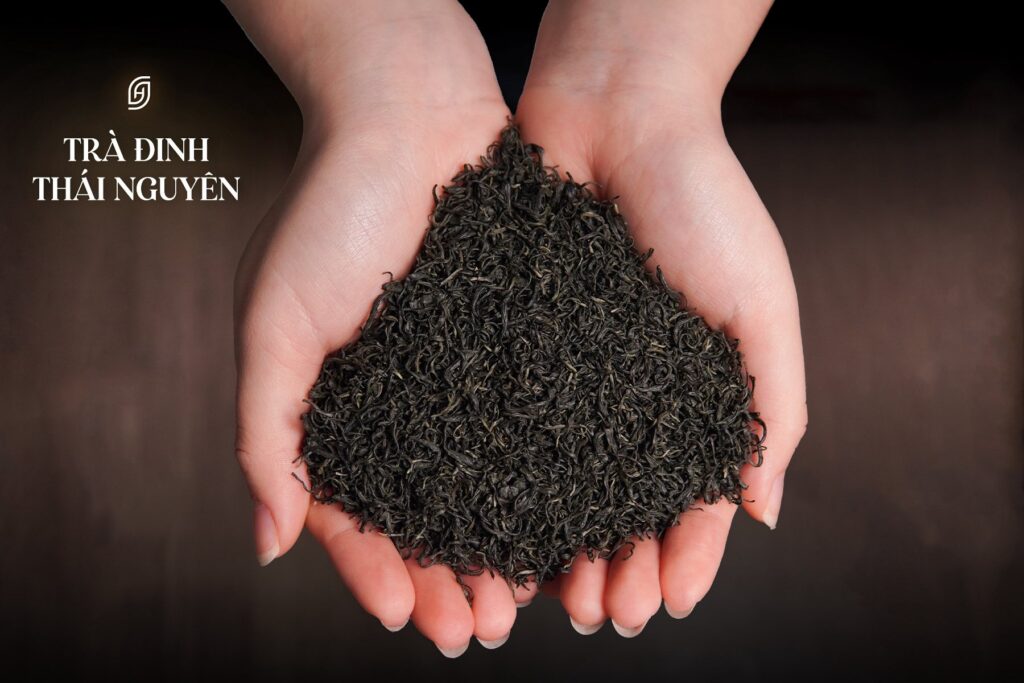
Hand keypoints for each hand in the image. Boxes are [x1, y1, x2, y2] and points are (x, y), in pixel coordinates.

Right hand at [228, 0, 525, 654]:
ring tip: (525, 599)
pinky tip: (570, 520)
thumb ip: (264, 431)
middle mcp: (404, 401)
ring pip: (485, 482)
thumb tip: (268, 541)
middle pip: (425, 512)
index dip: (375, 568)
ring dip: (501, 544)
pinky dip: (548, 478)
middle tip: (476, 630)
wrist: (409, 116)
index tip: (406, 615)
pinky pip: (533, 425)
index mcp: (337, 406)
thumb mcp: (271, 324)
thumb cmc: (328, 211)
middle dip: (447, 575)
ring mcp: (461, 377)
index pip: (353, 511)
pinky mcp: (517, 344)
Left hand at [515, 0, 806, 634]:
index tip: (666, 603)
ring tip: (549, 596)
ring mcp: (565, 376)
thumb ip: (770, 408)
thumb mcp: (760, 307)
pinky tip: (490, 527)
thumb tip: (761, 510)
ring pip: (556, 482)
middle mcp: (624, 396)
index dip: (681, 556)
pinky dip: (498, 481)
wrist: (617, 116)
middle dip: (614, 565)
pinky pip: (501, 427)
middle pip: (617, 505)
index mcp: (690, 396)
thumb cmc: (704, 204)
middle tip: (602, 613)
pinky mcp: (508, 347)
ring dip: (555, 544)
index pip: (688, 498)